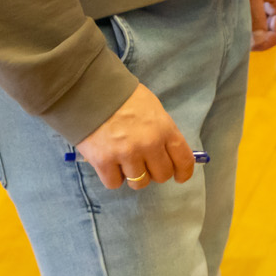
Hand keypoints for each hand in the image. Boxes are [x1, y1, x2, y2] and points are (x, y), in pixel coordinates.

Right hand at [74, 83, 194, 189]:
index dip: (183, 172)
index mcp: (164, 129)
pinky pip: (114, 183)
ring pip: (139, 183)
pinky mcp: (104, 162)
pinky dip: (112, 177)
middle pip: (162, 175)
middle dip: (155, 173)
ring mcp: (126, 154)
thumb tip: (166, 152)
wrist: (92, 91)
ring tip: (125, 163)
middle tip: (146, 164)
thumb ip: (162, 131)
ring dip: (134, 176)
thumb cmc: (125, 97)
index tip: (179, 177)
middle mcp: (149, 145)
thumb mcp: (153, 109)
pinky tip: (110, 164)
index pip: (183, 160)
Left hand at [247, 0, 275, 50]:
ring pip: (269, 22)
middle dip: (261, 37)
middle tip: (243, 40)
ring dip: (257, 29)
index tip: (250, 46)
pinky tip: (244, 20)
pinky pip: (264, 14)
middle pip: (275, 28)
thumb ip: (256, 18)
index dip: (267, 43)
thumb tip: (257, 40)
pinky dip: (255, 21)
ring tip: (241, 31)